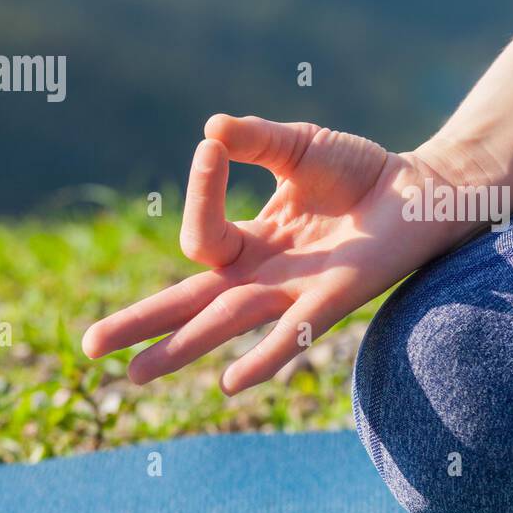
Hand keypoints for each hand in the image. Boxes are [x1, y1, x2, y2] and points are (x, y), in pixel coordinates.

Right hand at [82, 116, 484, 394]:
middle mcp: (265, 275)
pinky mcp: (332, 300)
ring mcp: (295, 293)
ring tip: (133, 376)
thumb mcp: (297, 146)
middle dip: (141, 324)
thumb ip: (255, 140)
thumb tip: (210, 130)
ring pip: (225, 325)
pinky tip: (232, 383)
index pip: (202, 235)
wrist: (422, 188)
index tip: (215, 148)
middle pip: (190, 305)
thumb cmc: (361, 171)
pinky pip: (291, 336)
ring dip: (179, 350)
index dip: (199, 189)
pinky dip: (262, 357)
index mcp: (253, 242)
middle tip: (89, 347)